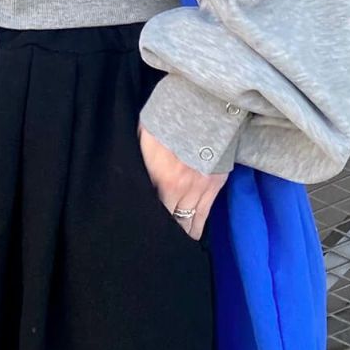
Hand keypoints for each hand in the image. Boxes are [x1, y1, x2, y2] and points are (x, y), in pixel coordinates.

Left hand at [137, 122, 228, 240]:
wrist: (203, 103)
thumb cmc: (167, 116)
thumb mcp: (144, 137)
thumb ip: (141, 162)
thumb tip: (134, 178)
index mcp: (159, 176)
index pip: (152, 209)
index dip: (146, 221)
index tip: (140, 232)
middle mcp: (179, 187)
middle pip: (170, 220)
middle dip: (163, 233)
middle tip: (154, 245)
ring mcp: (200, 187)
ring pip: (189, 223)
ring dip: (181, 235)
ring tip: (174, 246)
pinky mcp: (215, 185)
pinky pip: (204, 215)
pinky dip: (196, 227)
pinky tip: (191, 236)